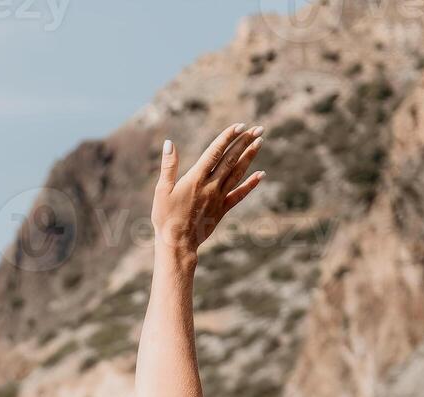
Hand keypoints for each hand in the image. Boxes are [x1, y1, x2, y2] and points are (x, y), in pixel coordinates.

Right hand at [153, 123, 264, 257]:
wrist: (177, 243)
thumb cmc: (165, 217)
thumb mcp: (162, 190)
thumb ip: (168, 166)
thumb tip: (169, 143)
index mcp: (196, 179)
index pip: (215, 153)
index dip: (227, 138)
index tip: (239, 126)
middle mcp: (211, 186)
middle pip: (231, 159)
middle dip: (245, 142)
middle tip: (258, 129)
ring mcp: (219, 197)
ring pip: (238, 173)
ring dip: (250, 157)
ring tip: (260, 142)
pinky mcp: (222, 209)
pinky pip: (239, 194)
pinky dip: (251, 184)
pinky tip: (261, 175)